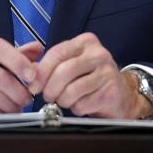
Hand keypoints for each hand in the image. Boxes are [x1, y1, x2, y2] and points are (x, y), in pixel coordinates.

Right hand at [0, 31, 41, 115]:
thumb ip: (12, 54)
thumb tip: (38, 50)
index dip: (19, 62)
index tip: (33, 75)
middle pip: (0, 77)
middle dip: (19, 92)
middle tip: (27, 98)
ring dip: (12, 106)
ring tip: (15, 107)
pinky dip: (0, 115)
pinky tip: (2, 114)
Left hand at [31, 32, 151, 118]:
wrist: (122, 94)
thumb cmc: (91, 79)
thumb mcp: (72, 65)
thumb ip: (51, 66)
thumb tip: (30, 74)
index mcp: (85, 42)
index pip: (57, 53)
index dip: (41, 72)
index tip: (34, 85)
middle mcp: (98, 54)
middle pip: (63, 71)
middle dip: (50, 89)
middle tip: (49, 97)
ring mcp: (107, 72)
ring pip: (72, 90)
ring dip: (63, 101)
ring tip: (66, 100)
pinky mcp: (111, 92)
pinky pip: (82, 104)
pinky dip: (77, 109)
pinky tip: (82, 104)